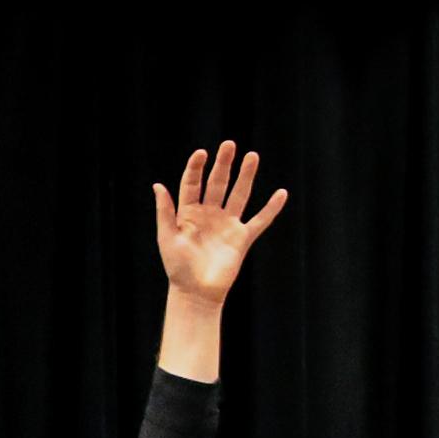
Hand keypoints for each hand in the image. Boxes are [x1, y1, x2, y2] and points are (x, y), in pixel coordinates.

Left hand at [152, 141, 286, 303]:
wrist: (196, 293)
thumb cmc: (177, 268)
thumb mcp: (167, 238)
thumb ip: (165, 212)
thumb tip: (157, 185)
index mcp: (189, 213)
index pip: (192, 184)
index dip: (196, 168)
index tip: (201, 153)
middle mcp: (209, 215)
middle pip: (217, 184)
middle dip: (223, 164)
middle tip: (230, 144)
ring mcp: (227, 225)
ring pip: (239, 195)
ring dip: (246, 176)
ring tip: (252, 156)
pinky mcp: (242, 238)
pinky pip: (260, 221)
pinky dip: (271, 209)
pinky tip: (281, 194)